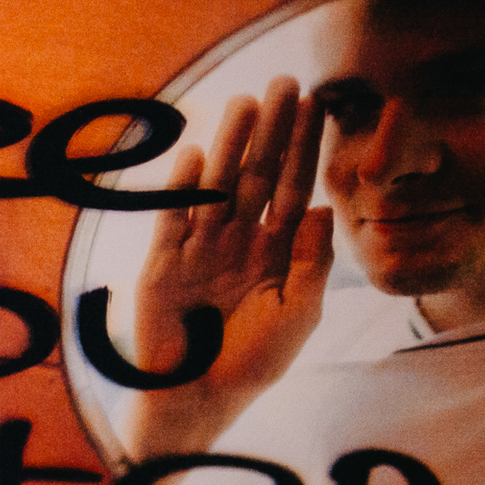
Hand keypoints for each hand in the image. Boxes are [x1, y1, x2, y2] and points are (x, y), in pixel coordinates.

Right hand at [119, 75, 333, 458]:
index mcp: (271, 252)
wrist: (198, 400)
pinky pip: (174, 222)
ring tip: (245, 104)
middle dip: (271, 131)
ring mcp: (197, 251)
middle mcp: (234, 242)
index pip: (292, 188)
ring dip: (231, 146)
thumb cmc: (252, 363)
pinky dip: (184, 192)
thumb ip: (313, 263)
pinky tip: (196, 157)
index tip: (317, 106)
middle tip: (286, 83)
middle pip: (256, 176)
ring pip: (218, 189)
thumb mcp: (299, 313)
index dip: (304, 148)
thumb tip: (323, 207)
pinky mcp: (162, 266)